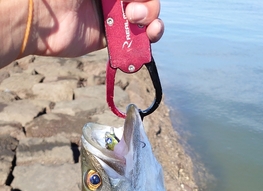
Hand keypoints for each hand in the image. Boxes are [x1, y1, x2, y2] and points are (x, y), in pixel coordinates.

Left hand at [34, 0, 163, 57]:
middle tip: (134, 12)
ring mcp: (111, 19)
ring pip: (142, 22)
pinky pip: (129, 43)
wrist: (39, 17)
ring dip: (152, 23)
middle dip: (149, 6)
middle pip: (145, 2)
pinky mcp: (106, 40)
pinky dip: (141, 43)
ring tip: (142, 24)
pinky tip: (146, 39)